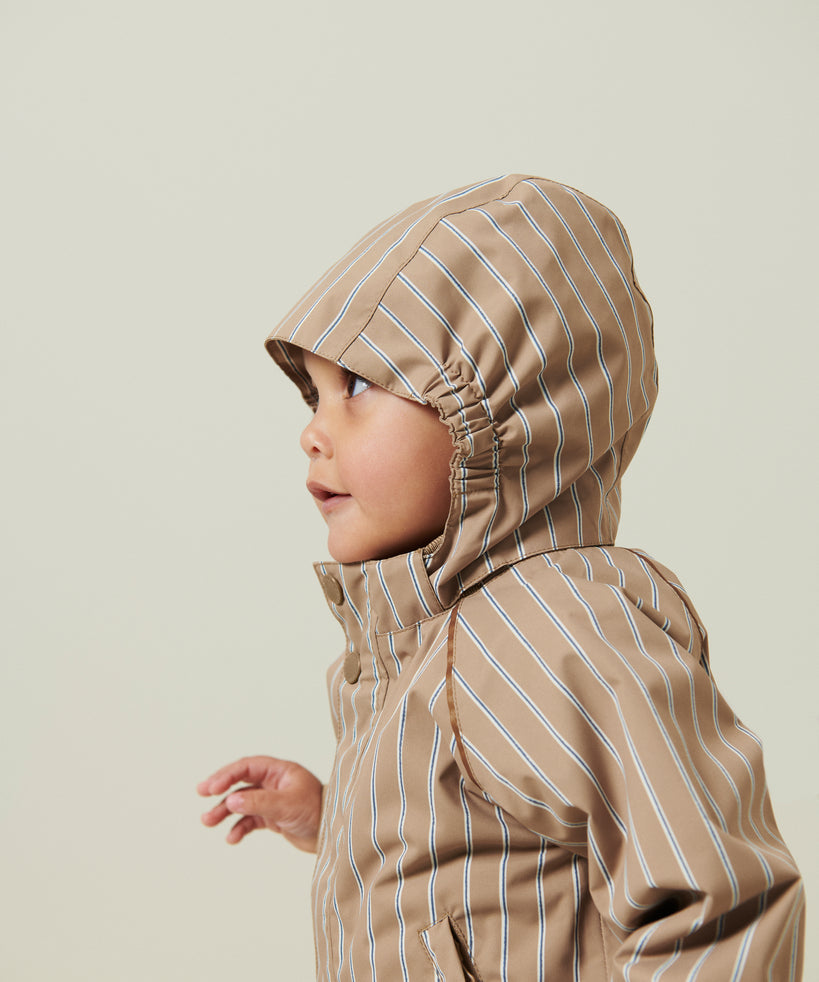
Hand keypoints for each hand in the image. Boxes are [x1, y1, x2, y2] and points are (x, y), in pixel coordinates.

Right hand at [197, 756, 322, 852]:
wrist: (335, 833)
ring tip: (207, 821)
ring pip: (243, 802)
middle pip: (242, 782)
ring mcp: (273, 800)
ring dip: (225, 810)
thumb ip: (259, 802)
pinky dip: (239, 827)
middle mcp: (274, 783)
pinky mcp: (274, 818)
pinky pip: (251, 820)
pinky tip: (232, 838)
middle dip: (221, 789)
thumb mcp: (287, 805)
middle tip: (202, 793)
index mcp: (280, 771)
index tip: (210, 787)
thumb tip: (231, 800)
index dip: (227, 774)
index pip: (248, 767)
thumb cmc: (318, 811)